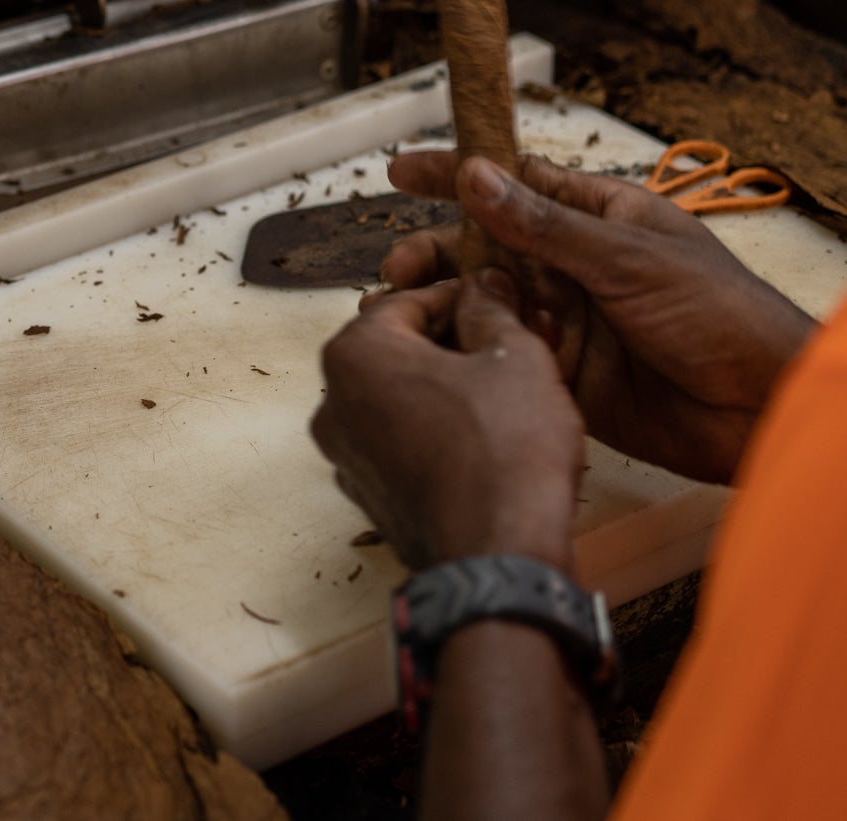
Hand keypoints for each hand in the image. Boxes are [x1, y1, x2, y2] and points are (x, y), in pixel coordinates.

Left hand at [312, 270, 583, 571]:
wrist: (497, 560)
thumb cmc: (503, 453)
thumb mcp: (515, 359)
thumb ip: (492, 311)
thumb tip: (484, 286)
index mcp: (354, 355)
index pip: (409, 300)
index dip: (462, 296)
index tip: (500, 302)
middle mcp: (331, 403)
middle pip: (398, 350)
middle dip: (452, 343)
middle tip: (508, 346)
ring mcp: (345, 455)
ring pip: (400, 398)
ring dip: (447, 388)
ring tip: (505, 392)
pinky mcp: (368, 496)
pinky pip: (401, 443)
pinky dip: (437, 432)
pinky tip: (485, 439)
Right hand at [381, 152, 816, 483]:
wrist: (764, 409)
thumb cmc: (721, 315)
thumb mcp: (629, 258)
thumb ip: (546, 226)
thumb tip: (477, 177)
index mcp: (601, 217)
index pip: (516, 182)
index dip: (458, 173)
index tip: (401, 169)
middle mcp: (578, 264)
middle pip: (487, 245)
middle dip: (436, 252)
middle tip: (396, 268)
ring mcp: (569, 319)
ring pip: (489, 301)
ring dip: (447, 302)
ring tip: (407, 311)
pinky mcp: (564, 372)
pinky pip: (505, 353)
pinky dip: (473, 349)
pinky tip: (442, 351)